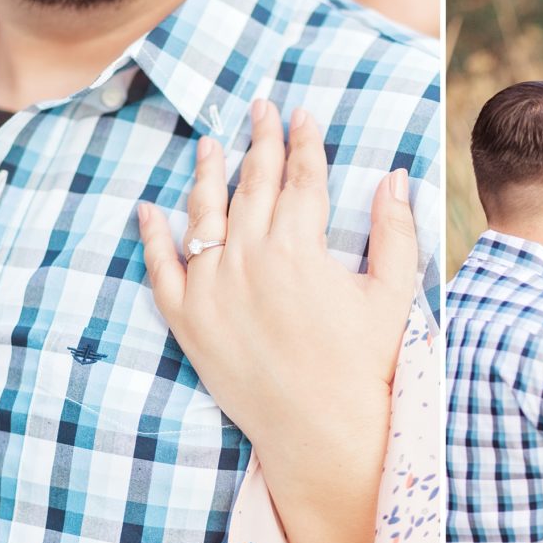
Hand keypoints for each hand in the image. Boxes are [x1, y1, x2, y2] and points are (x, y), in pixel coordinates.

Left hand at [137, 98, 417, 542]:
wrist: (321, 433)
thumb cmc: (365, 366)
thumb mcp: (392, 296)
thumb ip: (394, 232)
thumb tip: (395, 177)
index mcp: (300, 248)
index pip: (302, 179)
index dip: (304, 143)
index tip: (303, 116)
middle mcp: (249, 259)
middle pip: (254, 186)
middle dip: (260, 143)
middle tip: (260, 109)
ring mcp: (213, 289)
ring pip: (205, 215)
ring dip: (207, 174)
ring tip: (209, 144)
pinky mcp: (189, 322)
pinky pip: (162, 271)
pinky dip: (152, 239)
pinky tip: (148, 211)